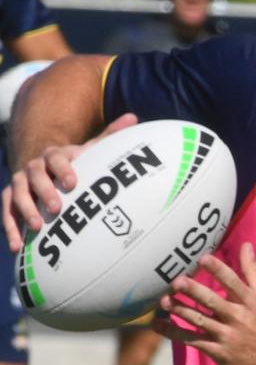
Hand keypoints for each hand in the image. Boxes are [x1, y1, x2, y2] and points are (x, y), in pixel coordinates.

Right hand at [2, 112, 137, 251]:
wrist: (42, 165)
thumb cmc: (73, 163)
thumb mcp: (89, 149)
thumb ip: (109, 137)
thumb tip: (134, 117)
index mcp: (54, 155)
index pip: (57, 158)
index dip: (63, 169)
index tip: (73, 182)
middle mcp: (34, 167)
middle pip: (35, 176)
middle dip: (45, 191)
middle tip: (57, 208)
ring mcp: (19, 183)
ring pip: (17, 194)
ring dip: (26, 210)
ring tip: (37, 228)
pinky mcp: (10, 199)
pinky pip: (6, 213)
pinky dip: (11, 229)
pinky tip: (17, 247)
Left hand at [154, 241, 255, 364]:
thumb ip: (254, 272)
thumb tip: (247, 245)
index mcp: (252, 303)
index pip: (233, 283)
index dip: (218, 270)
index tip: (203, 258)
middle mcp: (239, 318)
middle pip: (212, 302)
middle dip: (193, 291)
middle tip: (176, 281)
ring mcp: (228, 337)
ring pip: (199, 321)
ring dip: (180, 310)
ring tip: (164, 300)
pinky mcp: (220, 353)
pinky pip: (192, 341)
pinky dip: (174, 333)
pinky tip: (158, 325)